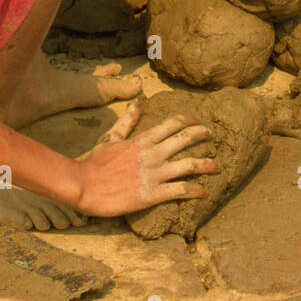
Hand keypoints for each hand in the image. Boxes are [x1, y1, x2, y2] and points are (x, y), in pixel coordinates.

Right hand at [74, 107, 218, 216]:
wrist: (84, 186)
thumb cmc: (95, 164)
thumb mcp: (110, 139)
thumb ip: (126, 123)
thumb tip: (137, 107)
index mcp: (143, 140)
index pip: (172, 124)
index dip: (187, 120)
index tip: (196, 120)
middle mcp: (153, 154)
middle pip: (186, 139)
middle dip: (202, 135)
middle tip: (211, 135)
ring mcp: (155, 174)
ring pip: (189, 165)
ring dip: (206, 164)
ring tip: (216, 165)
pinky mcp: (153, 194)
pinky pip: (181, 190)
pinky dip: (194, 190)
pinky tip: (202, 191)